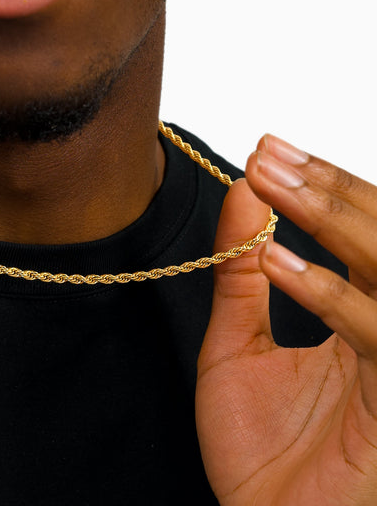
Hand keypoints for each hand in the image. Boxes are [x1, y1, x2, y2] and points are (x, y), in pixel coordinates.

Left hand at [196, 135, 376, 504]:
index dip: (320, 190)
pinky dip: (327, 294)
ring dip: (330, 222)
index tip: (269, 150)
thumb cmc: (257, 449)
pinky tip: (277, 261)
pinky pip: (374, 336)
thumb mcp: (236, 344)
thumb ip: (241, 275)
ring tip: (273, 181)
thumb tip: (241, 197)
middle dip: (327, 191)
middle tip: (272, 152)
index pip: (358, 237)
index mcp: (359, 321)